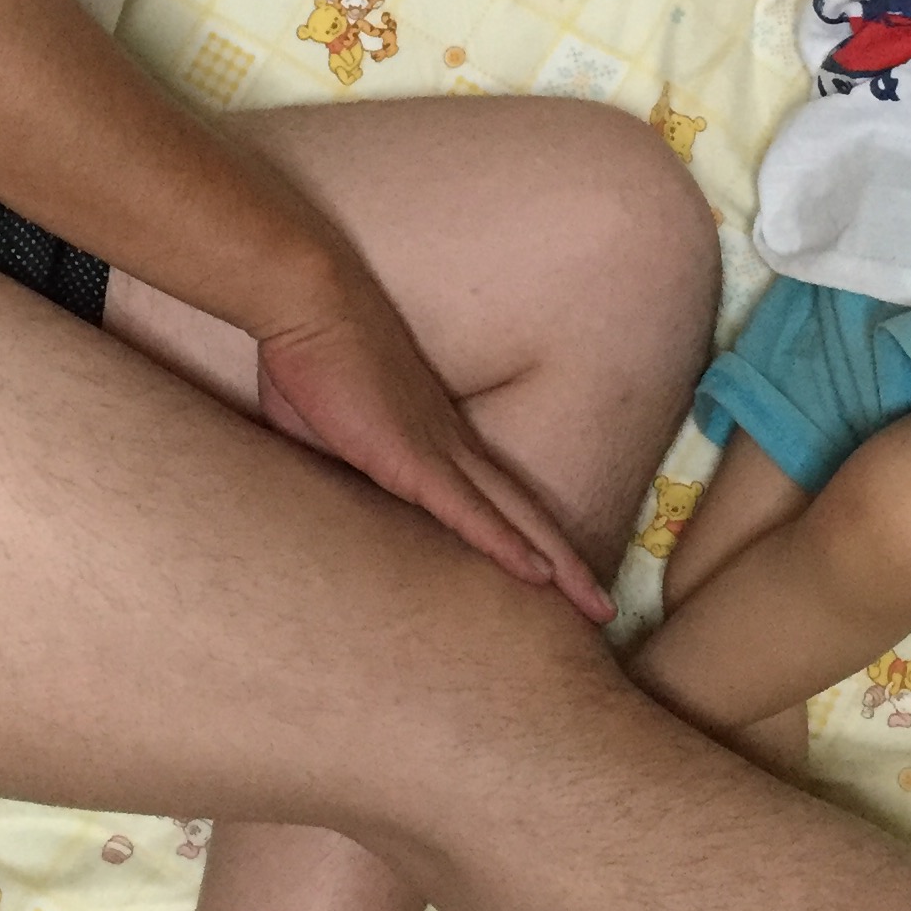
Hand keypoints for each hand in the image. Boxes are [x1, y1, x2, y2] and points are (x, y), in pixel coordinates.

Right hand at [256, 285, 613, 621]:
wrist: (307, 303)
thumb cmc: (308, 357)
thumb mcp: (321, 431)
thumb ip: (337, 469)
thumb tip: (331, 503)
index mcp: (433, 436)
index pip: (495, 497)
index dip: (528, 535)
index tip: (557, 573)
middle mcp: (449, 444)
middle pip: (523, 512)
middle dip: (567, 563)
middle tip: (603, 608)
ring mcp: (437, 449)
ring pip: (514, 518)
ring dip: (558, 565)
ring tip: (596, 607)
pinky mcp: (413, 457)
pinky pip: (471, 514)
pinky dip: (508, 546)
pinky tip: (540, 575)